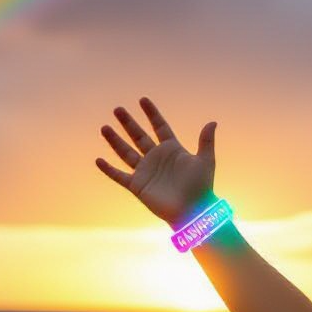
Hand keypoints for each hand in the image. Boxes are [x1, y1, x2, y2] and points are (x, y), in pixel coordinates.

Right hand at [95, 96, 217, 228]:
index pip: (160, 127)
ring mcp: (146, 172)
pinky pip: (119, 176)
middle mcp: (157, 158)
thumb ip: (206, 141)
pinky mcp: (138, 186)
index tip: (143, 100)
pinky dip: (109, 169)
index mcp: (173, 150)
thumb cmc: (202, 187)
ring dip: (115, 141)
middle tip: (118, 109)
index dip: (152, 114)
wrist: (192, 211)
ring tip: (104, 127)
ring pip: (126, 152)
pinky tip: (98, 160)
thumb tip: (213, 121)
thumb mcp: (205, 161)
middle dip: (128, 123)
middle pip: (139, 136)